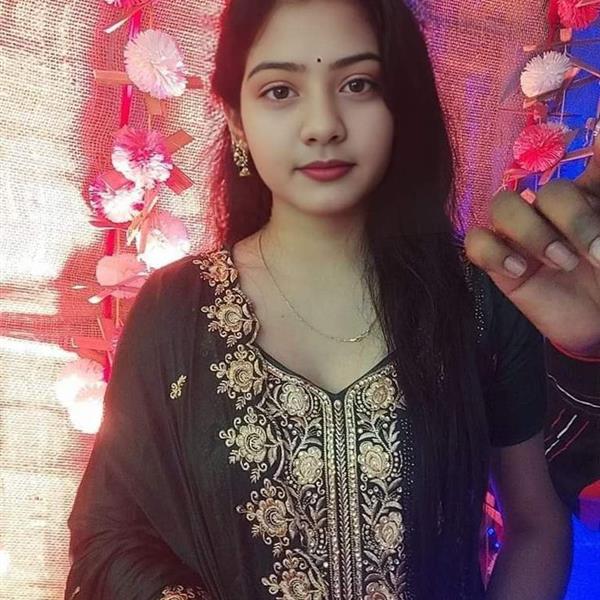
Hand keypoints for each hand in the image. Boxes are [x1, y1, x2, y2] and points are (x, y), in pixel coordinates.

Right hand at [465, 135, 599, 357]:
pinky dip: (494, 253)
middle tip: (597, 255)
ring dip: (532, 232)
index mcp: (590, 198)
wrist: (595, 329)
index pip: (591, 162)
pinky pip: (477, 242)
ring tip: (560, 264)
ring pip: (503, 205)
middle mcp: (553, 211)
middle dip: (574, 220)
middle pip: (548, 190)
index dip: (598, 152)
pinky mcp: (499, 264)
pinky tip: (520, 271)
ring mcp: (521, 236)